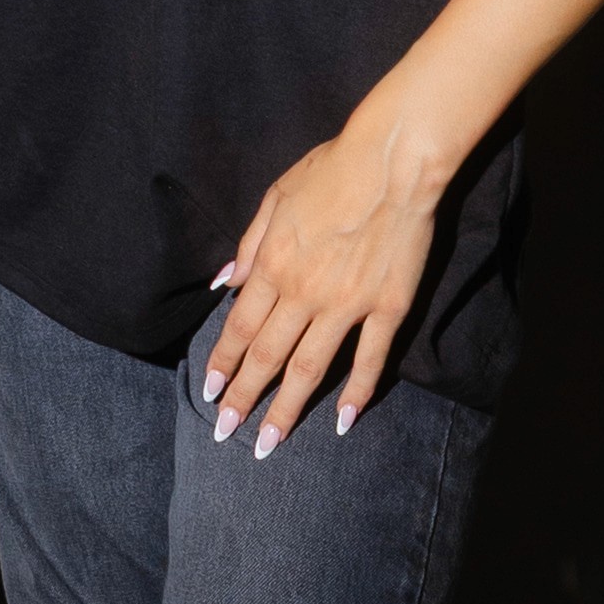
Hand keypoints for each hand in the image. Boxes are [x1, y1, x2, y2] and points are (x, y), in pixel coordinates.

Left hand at [203, 119, 439, 451]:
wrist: (394, 159)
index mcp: (274, 264)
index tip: (209, 394)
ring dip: (286, 410)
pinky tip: (342, 421)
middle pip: (267, 356)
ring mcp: (348, 304)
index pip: (239, 327)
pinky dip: (355, 393)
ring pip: (310, 368)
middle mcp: (304, 292)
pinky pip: (369, 359)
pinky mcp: (389, 307)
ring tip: (269, 444)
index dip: (223, 364)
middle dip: (243, 398)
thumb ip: (250, 243)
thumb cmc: (332, 168)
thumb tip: (225, 281)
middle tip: (225, 433)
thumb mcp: (276, 196)